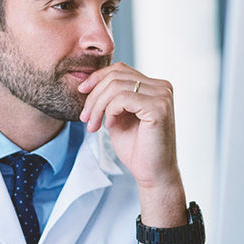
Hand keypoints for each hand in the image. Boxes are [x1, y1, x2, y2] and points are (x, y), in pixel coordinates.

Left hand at [77, 64, 180, 192]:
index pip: (120, 69)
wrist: (152, 173)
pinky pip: (123, 98)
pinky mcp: (158, 108)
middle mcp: (162, 86)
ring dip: (98, 106)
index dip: (97, 77)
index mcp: (154, 86)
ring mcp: (162, 96)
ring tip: (93, 125)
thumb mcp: (119, 116)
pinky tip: (109, 126)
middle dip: (94, 96)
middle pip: (116, 76)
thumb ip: (111, 97)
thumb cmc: (136, 148)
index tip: (81, 92)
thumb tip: (88, 81)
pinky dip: (110, 111)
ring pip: (116, 86)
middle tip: (84, 118)